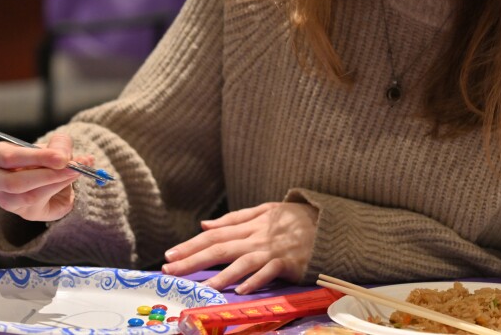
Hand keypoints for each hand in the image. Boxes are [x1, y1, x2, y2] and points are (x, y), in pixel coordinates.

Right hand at [0, 134, 93, 221]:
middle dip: (48, 174)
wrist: (49, 178)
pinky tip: (68, 182)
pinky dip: (57, 192)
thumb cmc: (45, 159)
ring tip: (75, 172)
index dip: (37, 157)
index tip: (62, 158)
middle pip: (16, 181)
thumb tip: (71, 156)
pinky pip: (39, 204)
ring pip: (29, 196)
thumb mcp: (52, 146)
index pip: (10, 158)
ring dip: (56, 183)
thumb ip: (61, 147)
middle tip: (72, 168)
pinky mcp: (21, 211)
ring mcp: (4, 199)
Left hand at [162, 202, 317, 293]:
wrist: (331, 224)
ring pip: (241, 261)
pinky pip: (269, 271)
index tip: (170, 255)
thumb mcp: (267, 210)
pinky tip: (240, 290)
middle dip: (193, 259)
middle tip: (170, 270)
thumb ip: (236, 218)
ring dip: (220, 274)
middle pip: (221, 247)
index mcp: (252, 223)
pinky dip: (255, 280)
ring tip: (201, 286)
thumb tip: (204, 225)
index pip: (215, 234)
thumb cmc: (297, 219)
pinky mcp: (289, 262)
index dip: (191, 244)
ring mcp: (273, 249)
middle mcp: (258, 235)